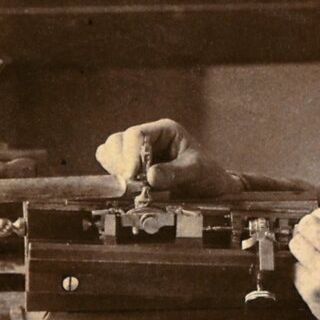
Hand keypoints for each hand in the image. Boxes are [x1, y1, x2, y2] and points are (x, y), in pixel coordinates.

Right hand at [95, 118, 242, 197]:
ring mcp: (137, 152)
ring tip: (133, 185)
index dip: (129, 154)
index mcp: (165, 130)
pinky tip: (129, 186)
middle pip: (117, 141)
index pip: (136, 134)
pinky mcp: (131, 167)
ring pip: (109, 152)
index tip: (131, 175)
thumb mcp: (197, 171)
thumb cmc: (207, 174)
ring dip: (115, 170)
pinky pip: (111, 167)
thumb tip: (150, 176)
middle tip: (132, 182)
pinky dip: (114, 176)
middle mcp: (148, 138)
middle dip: (121, 162)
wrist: (210, 189)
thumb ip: (175, 173)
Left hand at [290, 207, 319, 319]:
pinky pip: (296, 270)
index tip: (317, 217)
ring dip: (300, 246)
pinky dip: (302, 270)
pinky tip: (312, 274)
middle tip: (307, 232)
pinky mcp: (312, 291)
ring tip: (307, 251)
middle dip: (305, 227)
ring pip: (296, 245)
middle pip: (309, 225)